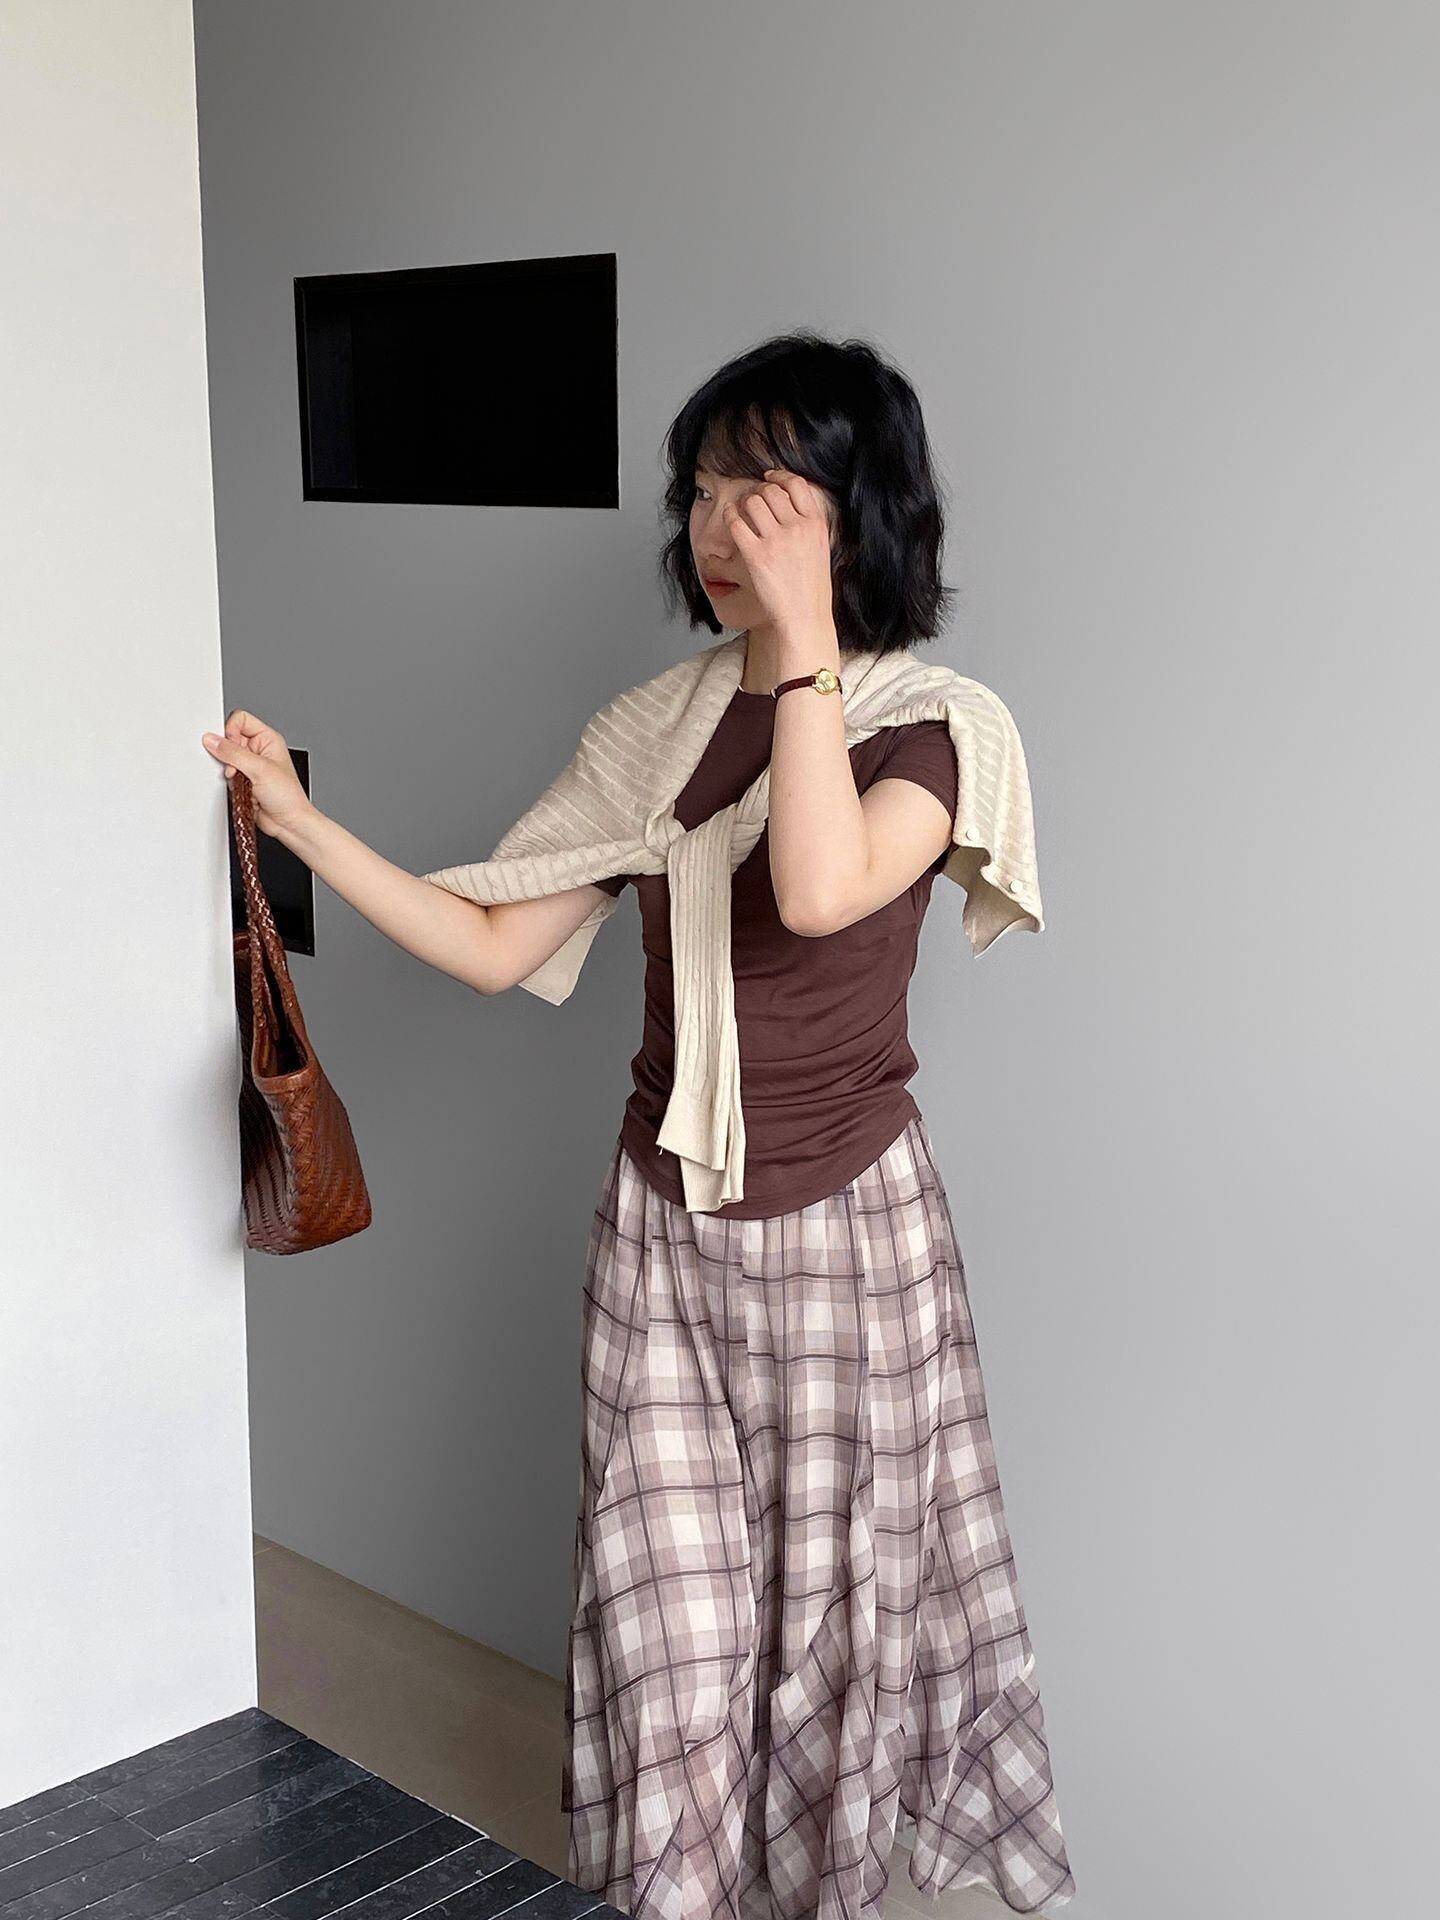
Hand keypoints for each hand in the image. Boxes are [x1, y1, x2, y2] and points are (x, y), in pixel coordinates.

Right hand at [200, 710, 313, 837]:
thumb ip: (233, 753)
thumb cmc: (288, 796)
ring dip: (229, 770)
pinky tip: (240, 789)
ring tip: (240, 780)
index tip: (231, 746)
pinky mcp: (242, 780)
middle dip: (228, 754)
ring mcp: (250, 765)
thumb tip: (213, 740)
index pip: (240, 719)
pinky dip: (229, 782)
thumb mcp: (259, 769)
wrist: (288, 823)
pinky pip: (225, 774)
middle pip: (229, 739)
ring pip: (225, 758)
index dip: (231, 730)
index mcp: (268, 739)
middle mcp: (258, 750)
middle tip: (235, 767)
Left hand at [724, 467, 837, 638]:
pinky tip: (731, 519)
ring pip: (752, 501)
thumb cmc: (811, 589)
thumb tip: (791, 507)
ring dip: (742, 502)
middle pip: (771, 490)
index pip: (797, 484)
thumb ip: (809, 526)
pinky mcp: (755, 554)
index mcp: (815, 524)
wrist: (804, 616)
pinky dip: (730, 516)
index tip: (769, 477)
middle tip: (752, 498)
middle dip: (758, 490)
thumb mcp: (821, 549)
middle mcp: (797, 528)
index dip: (780, 476)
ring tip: (739, 509)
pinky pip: (736, 523)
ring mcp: (776, 540)